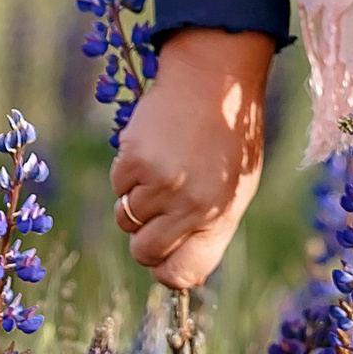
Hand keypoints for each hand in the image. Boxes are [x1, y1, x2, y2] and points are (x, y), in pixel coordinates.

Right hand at [111, 27, 275, 290]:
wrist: (214, 78)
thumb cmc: (227, 134)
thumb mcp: (235, 186)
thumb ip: (208, 228)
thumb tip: (175, 268)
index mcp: (221, 216)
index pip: (182, 275)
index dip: (165, 267)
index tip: (164, 253)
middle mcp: (192, 206)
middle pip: (144, 253)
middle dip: (144, 234)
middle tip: (157, 204)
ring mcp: (162, 184)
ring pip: (126, 218)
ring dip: (136, 196)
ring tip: (163, 163)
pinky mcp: (136, 160)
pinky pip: (117, 186)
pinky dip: (127, 171)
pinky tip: (152, 145)